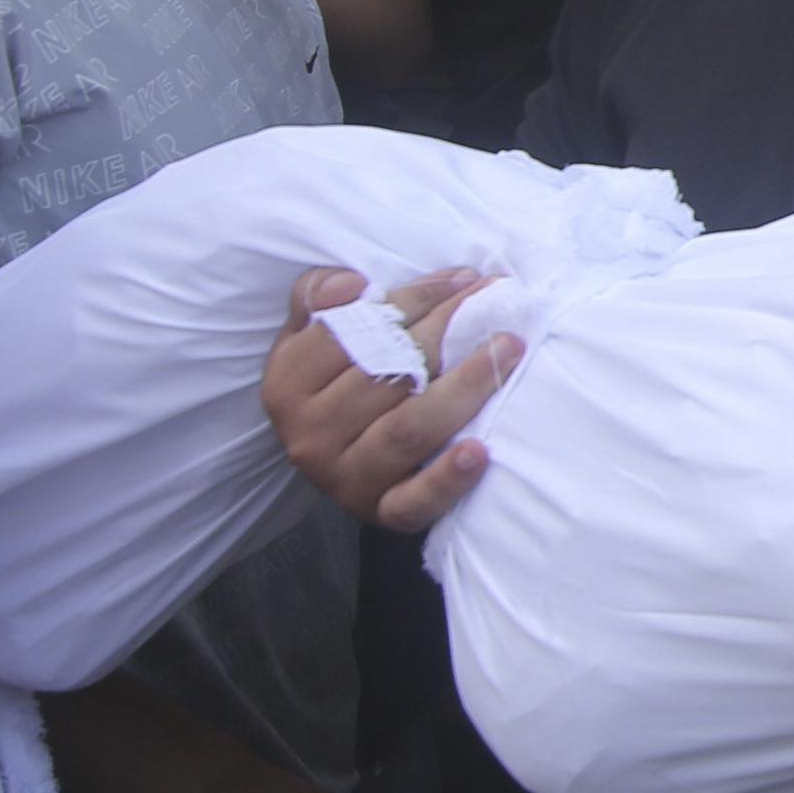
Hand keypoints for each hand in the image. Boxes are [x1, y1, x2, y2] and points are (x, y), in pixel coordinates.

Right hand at [261, 264, 515, 534]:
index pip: (352, 332)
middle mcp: (309, 435)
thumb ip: (317, 298)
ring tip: (506, 349)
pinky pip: (414, 502)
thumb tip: (346, 284)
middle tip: (495, 300)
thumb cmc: (335, 383)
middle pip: (386, 375)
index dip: (412, 299)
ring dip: (463, 386)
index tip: (460, 279)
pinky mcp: (381, 514)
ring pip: (408, 429)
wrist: (339, 459)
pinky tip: (479, 450)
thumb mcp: (309, 337)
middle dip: (446, 330)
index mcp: (287, 384)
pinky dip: (446, 478)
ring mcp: (345, 479)